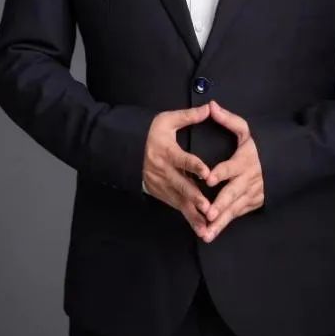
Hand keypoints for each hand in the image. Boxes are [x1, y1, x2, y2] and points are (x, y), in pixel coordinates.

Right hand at [142, 104, 212, 235]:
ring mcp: (160, 185)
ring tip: (207, 225)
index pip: (182, 159)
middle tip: (209, 207)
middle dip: (195, 198)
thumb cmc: (149, 133)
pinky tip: (200, 227)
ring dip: (193, 214)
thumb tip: (209, 107)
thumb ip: (188, 116)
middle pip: (181, 186)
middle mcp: (163, 171)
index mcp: (166, 151)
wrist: (125, 149)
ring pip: (179, 201)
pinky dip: (188, 217)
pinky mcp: (160, 194)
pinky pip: (176, 206)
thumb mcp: (166, 120)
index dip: (194, 166)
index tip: (207, 173)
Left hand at [199, 100, 264, 242]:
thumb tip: (211, 106)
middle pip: (232, 193)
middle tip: (208, 214)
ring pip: (234, 209)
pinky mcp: (253, 203)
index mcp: (244, 160)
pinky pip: (237, 214)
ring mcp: (251, 193)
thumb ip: (228, 120)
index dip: (221, 172)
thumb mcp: (246, 129)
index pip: (231, 167)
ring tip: (206, 233)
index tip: (209, 178)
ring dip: (220, 221)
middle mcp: (247, 179)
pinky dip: (225, 224)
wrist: (286, 161)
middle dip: (220, 205)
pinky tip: (211, 233)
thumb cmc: (261, 144)